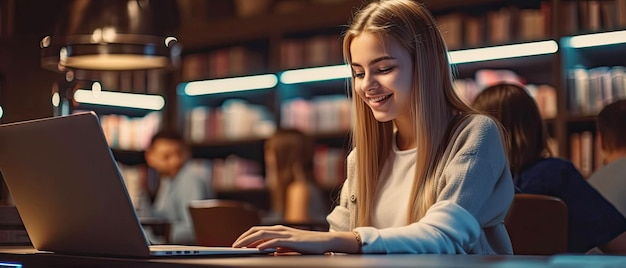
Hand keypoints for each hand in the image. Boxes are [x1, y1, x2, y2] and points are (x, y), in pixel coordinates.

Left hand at [232, 225, 358, 253]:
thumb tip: (271, 251)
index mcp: (279, 230)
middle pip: (257, 230)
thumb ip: (281, 246)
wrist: (325, 241)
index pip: (258, 230)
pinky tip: (258, 249)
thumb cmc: (309, 244)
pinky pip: (275, 241)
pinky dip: (265, 244)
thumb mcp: (291, 245)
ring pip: (263, 234)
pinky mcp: (292, 240)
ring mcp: (286, 234)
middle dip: (243, 238)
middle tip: (233, 246)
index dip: (246, 236)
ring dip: (249, 240)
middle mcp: (281, 229)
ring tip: (240, 247)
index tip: (237, 243)